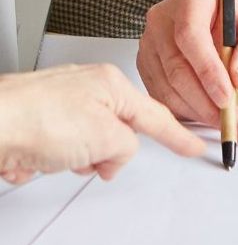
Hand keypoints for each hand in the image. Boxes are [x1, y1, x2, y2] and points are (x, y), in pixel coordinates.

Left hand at [0, 62, 204, 182]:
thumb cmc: (38, 117)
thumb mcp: (103, 137)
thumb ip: (126, 147)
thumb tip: (118, 155)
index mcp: (111, 84)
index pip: (155, 114)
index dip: (178, 134)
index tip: (193, 144)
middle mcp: (89, 87)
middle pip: (117, 133)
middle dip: (105, 155)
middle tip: (90, 159)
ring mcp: (64, 102)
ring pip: (87, 146)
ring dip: (74, 160)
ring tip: (54, 155)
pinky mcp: (42, 120)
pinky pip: (60, 151)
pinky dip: (49, 160)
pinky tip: (35, 156)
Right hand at [137, 0, 237, 135]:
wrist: (225, 14)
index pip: (191, 35)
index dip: (207, 70)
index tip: (228, 99)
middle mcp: (162, 18)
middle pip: (176, 67)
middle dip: (206, 103)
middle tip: (235, 123)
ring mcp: (150, 43)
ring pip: (167, 88)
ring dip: (199, 114)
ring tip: (233, 125)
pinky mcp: (147, 65)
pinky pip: (162, 98)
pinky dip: (187, 114)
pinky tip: (211, 117)